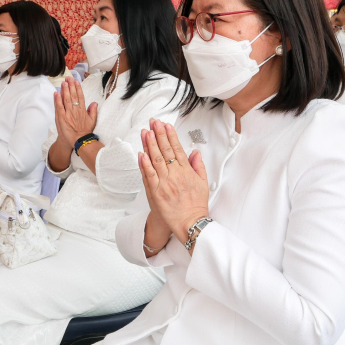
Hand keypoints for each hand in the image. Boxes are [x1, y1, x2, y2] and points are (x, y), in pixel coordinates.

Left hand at [54, 77, 97, 146]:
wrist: (79, 141)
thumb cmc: (85, 132)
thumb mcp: (92, 121)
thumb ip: (93, 111)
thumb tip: (94, 103)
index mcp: (83, 110)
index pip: (80, 96)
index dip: (78, 88)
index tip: (76, 82)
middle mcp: (76, 110)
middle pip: (73, 95)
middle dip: (70, 86)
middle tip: (68, 78)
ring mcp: (68, 113)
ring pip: (66, 99)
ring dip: (64, 90)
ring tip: (63, 83)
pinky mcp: (62, 117)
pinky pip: (59, 107)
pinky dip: (57, 99)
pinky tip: (56, 93)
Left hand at [139, 120, 209, 241]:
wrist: (189, 222)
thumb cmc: (195, 204)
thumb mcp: (203, 183)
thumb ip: (198, 166)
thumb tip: (195, 152)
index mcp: (186, 171)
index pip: (177, 149)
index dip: (170, 136)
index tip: (166, 125)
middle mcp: (175, 175)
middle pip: (165, 151)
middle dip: (158, 135)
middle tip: (153, 122)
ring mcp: (165, 183)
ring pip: (155, 160)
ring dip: (150, 144)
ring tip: (146, 132)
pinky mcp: (156, 192)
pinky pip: (149, 175)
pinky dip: (144, 164)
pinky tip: (141, 153)